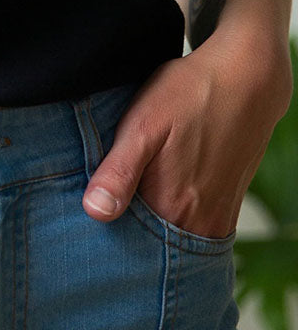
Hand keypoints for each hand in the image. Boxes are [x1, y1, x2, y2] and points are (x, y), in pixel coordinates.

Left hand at [82, 29, 292, 237]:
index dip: (102, 238)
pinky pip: (194, 230)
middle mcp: (200, 224)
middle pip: (151, 250)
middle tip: (102, 209)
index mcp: (172, 208)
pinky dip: (172, 222)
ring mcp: (218, 219)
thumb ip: (119, 171)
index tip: (83, 224)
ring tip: (127, 201)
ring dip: (148, 230)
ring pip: (173, 240)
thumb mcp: (143, 124)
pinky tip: (156, 195)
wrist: (246, 79)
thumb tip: (94, 212)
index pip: (126, 246)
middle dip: (124, 239)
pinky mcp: (228, 207)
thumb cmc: (190, 95)